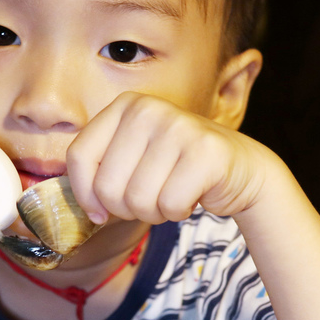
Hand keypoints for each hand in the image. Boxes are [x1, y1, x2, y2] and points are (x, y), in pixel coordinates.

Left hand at [65, 92, 272, 224]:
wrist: (240, 168)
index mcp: (124, 106)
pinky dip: (178, 212)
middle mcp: (148, 109)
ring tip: (171, 194)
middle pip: (107, 187)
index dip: (85, 195)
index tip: (99, 212)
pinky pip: (170, 204)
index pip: (79, 156)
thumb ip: (102, 173)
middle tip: (150, 199)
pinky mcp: (205, 151)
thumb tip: (86, 210)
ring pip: (138, 200)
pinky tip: (192, 195)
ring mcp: (178, 127)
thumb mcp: (133, 159)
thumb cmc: (177, 170)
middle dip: (126, 209)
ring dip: (154, 212)